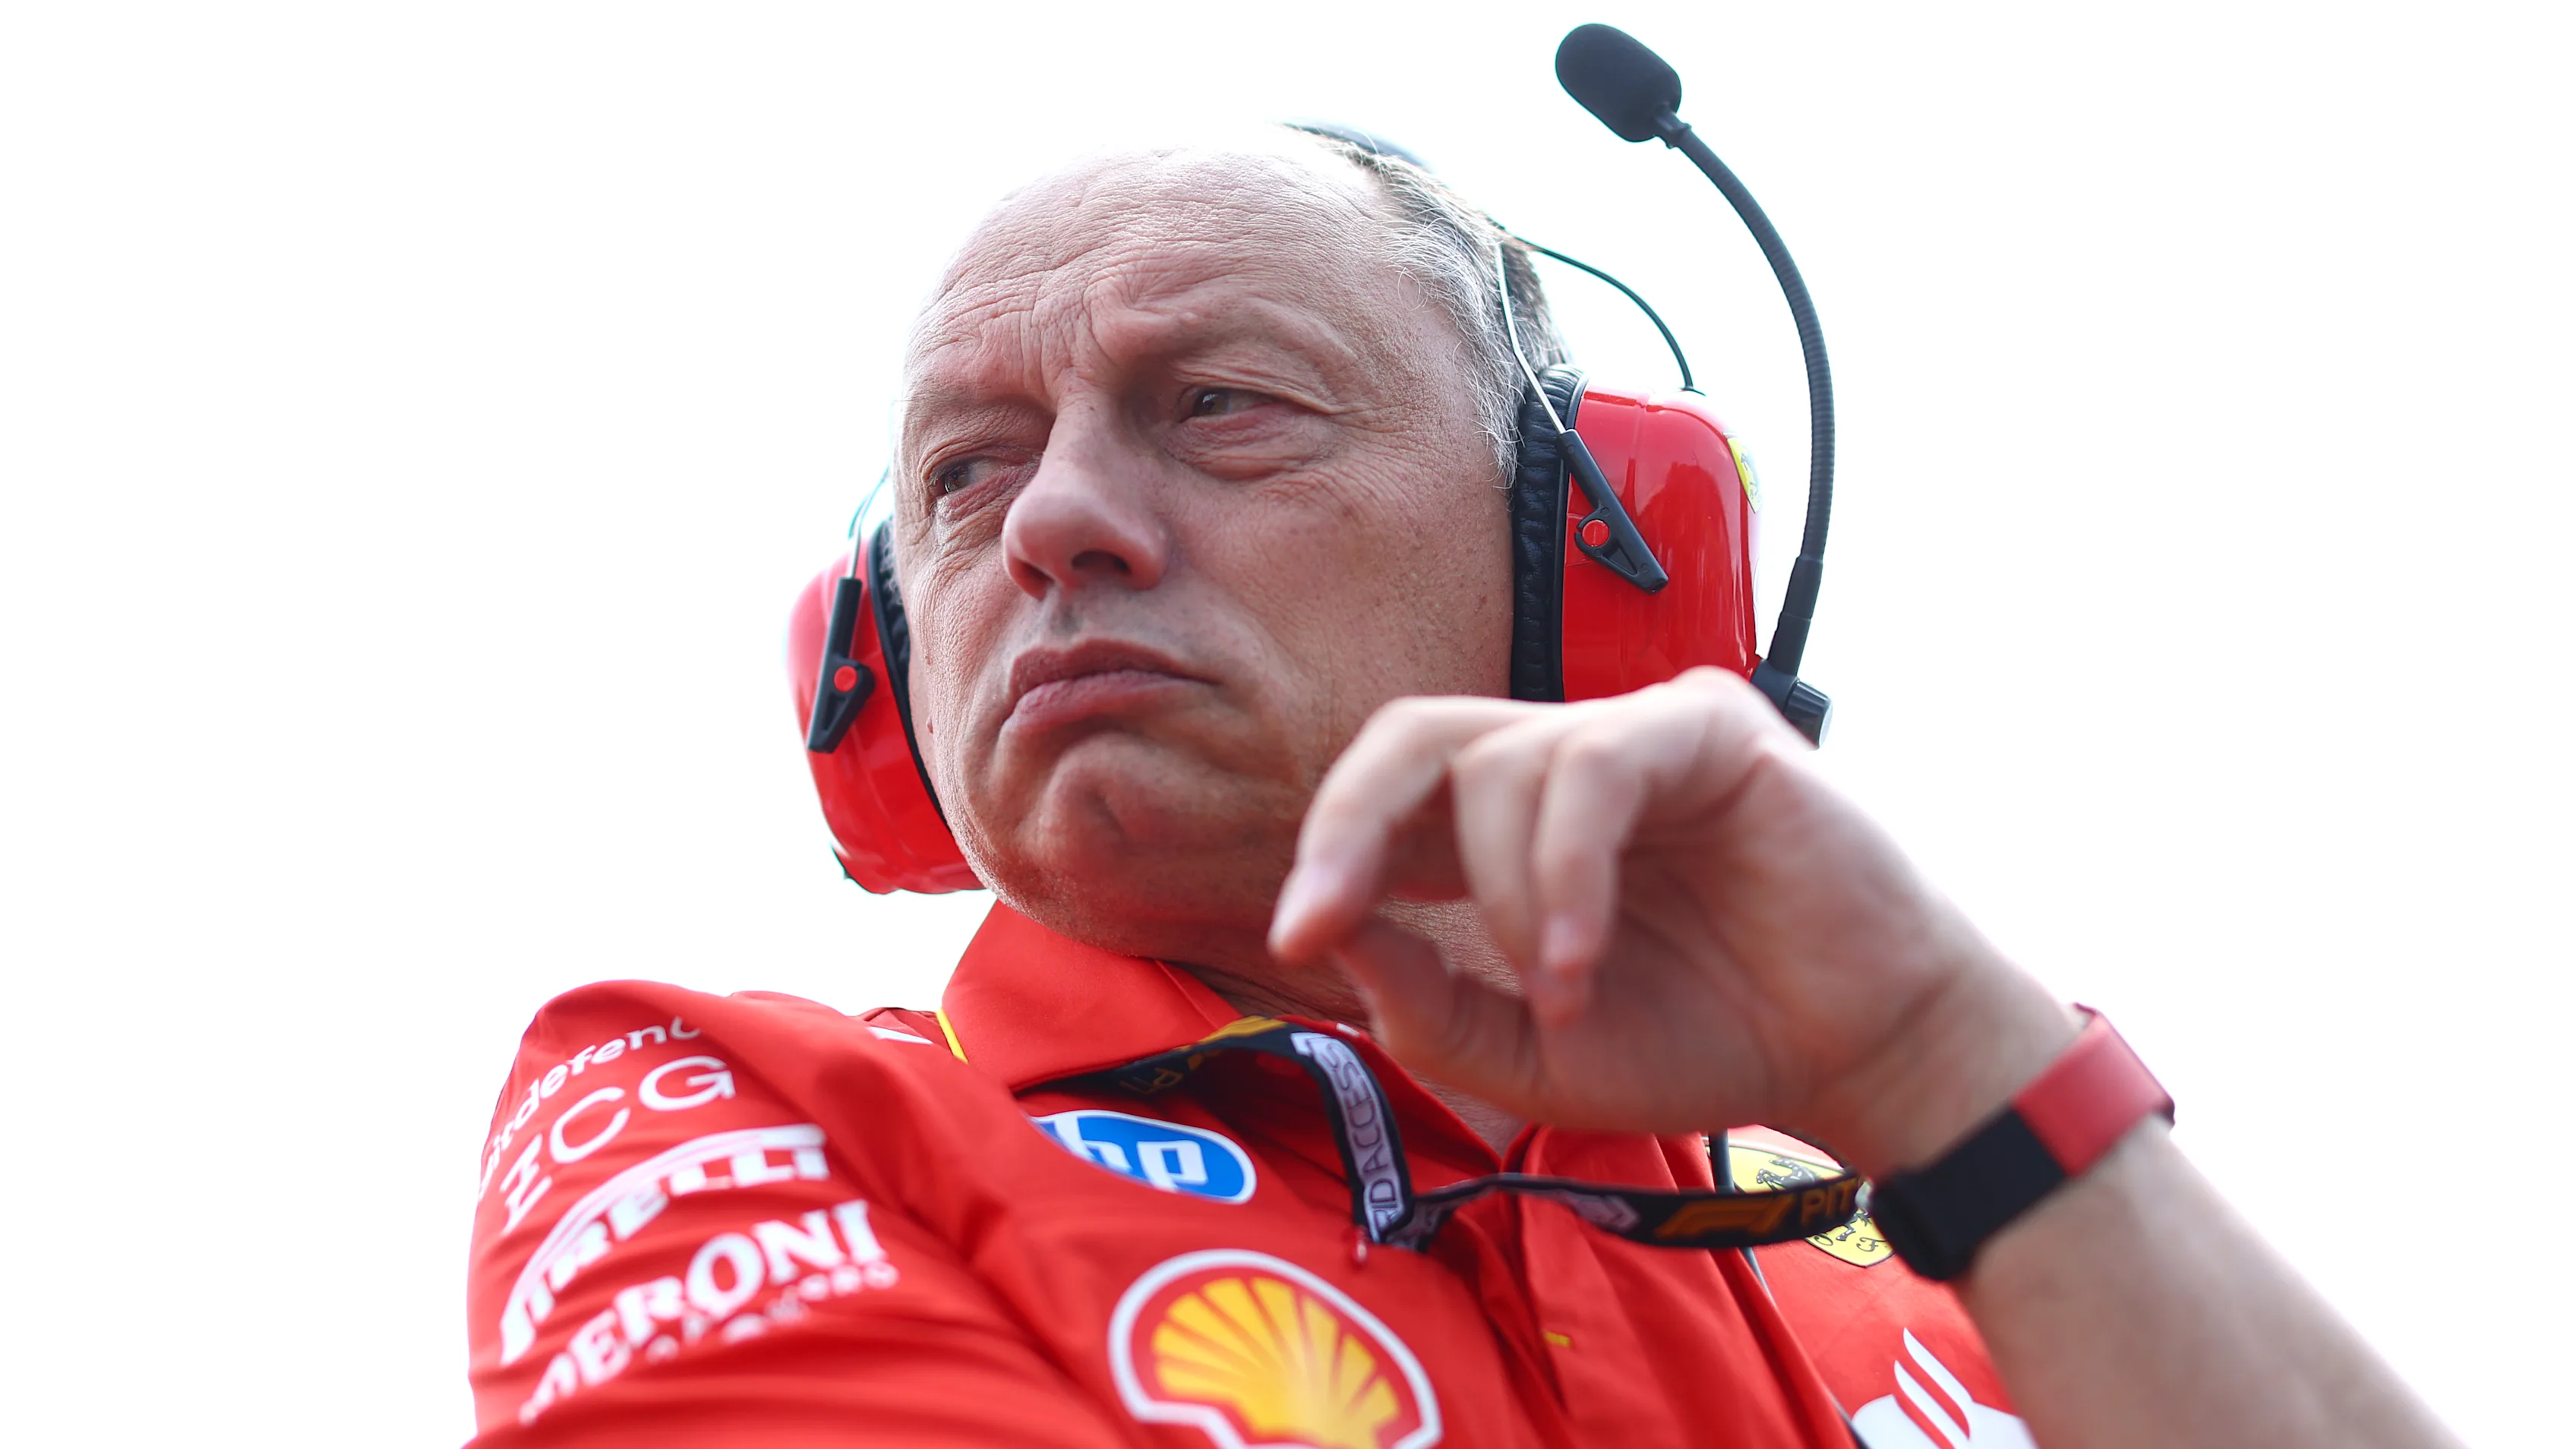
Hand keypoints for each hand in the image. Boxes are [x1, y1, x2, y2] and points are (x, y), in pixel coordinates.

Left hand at [1266, 668, 2072, 1173]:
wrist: (1859, 1058)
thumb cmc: (1705, 1044)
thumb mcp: (1533, 1060)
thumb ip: (1427, 1010)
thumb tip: (1332, 936)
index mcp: (1511, 830)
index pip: (1389, 793)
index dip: (1328, 847)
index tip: (1294, 935)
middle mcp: (1564, 764)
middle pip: (1414, 733)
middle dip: (1348, 820)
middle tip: (1321, 916)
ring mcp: (1638, 736)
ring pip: (1503, 763)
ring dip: (1505, 897)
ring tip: (1561, 992)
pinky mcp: (1709, 727)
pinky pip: (1596, 765)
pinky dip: (1565, 868)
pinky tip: (1578, 955)